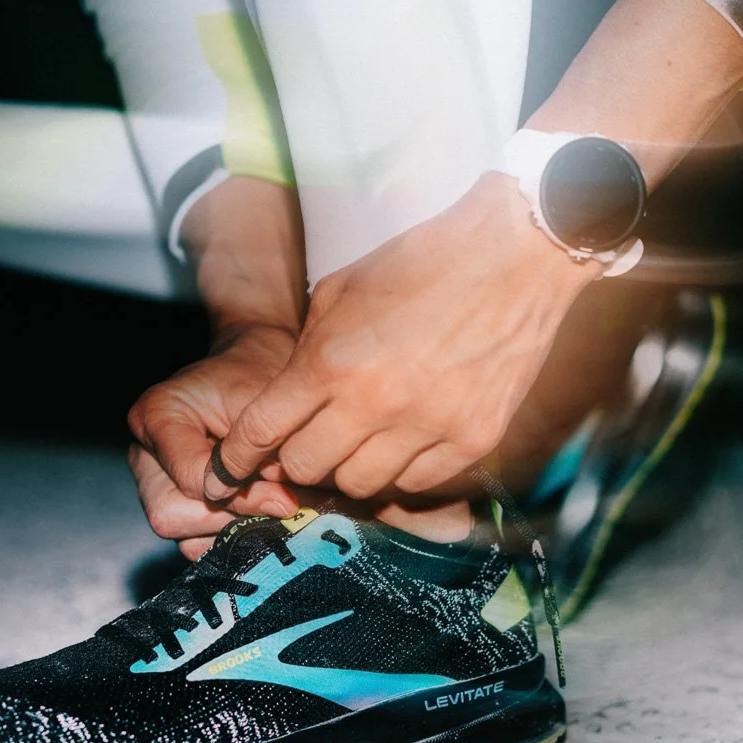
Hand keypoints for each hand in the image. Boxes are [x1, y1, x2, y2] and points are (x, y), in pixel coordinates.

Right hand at [128, 325, 299, 558]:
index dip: (239, 495)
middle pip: (171, 516)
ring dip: (235, 529)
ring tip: (271, 503)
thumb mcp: (267, 406)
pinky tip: (259, 513)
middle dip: (232, 517)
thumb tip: (283, 509)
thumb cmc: (262, 377)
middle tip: (279, 502)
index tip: (283, 493)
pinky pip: (194, 544)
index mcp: (154, 416)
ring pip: (182, 536)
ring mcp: (153, 486)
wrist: (260, 369)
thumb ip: (267, 456)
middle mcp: (144, 455)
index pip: (189, 479)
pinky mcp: (175, 508)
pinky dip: (231, 537)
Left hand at [205, 173, 602, 502]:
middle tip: (308, 443)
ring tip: (360, 440)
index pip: (262, 432)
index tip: (227, 471)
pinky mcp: (471, 441)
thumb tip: (285, 401)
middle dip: (296, 459)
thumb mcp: (341, 292)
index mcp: (331, 362)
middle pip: (305, 469)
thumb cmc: (421, 264)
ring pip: (359, 487)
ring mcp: (426, 427)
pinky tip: (405, 440)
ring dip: (349, 468)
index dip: (236, 457)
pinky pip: (415, 485)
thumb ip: (306, 351)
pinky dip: (401, 470)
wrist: (515, 255)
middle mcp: (374, 404)